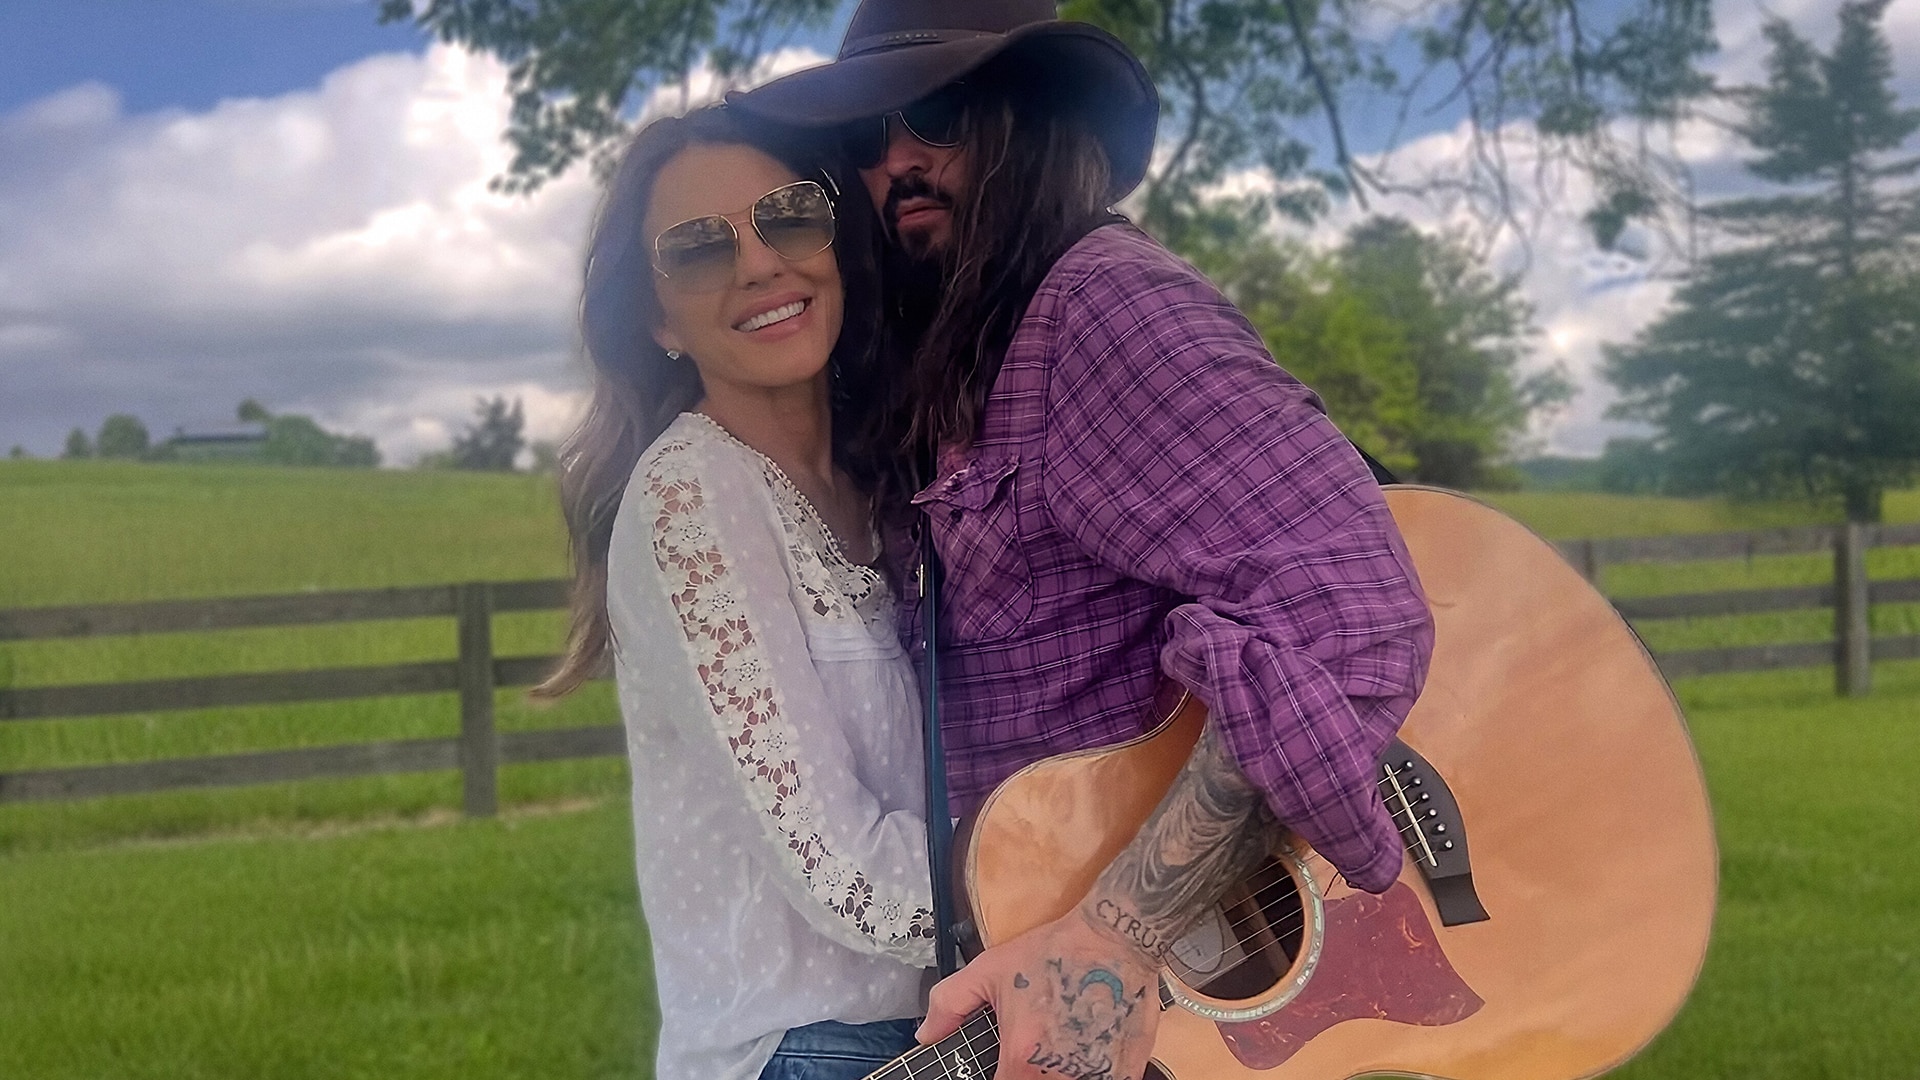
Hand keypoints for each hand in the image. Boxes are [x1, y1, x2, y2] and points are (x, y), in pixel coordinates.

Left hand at [917, 907, 1160, 1079]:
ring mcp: (1097, 1077)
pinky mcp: (1125, 1072)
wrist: (1115, 938)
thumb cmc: (1055, 953)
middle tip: (1036, 1047)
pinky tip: (1087, 1045)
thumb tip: (926, 1034)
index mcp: (1022, 1061)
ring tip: (1063, 1042)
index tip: (1004, 1064)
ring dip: (1061, 1072)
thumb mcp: (990, 970)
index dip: (999, 1076)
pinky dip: (1089, 1069)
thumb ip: (950, 1004)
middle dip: (1031, 1073)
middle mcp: (1060, 1077)